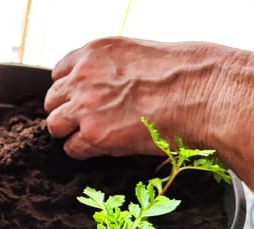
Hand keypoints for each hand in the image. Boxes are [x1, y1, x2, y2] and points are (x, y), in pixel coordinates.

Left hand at [44, 37, 224, 159]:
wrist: (200, 94)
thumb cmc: (183, 74)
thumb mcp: (138, 54)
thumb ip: (110, 67)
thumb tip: (103, 85)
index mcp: (93, 53)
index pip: (60, 72)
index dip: (70, 89)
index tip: (78, 98)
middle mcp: (82, 78)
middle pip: (52, 99)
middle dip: (65, 110)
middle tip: (83, 120)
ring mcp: (84, 107)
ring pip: (55, 124)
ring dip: (68, 131)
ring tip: (89, 135)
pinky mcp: (93, 134)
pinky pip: (72, 148)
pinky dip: (82, 151)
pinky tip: (99, 148)